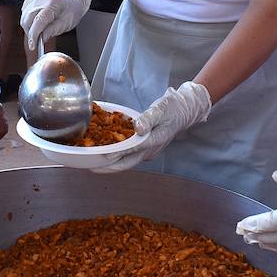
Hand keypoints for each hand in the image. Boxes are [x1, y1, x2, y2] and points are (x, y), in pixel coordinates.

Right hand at [20, 0, 91, 50]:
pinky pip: (24, 16)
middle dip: (32, 34)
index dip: (34, 35)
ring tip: (42, 29)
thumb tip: (41, 39)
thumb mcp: (67, 22)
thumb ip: (53, 30)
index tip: (33, 46)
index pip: (38, 21)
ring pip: (24, 19)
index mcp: (52, 3)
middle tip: (40, 40)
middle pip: (28, 21)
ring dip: (30, 29)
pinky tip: (38, 22)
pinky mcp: (29, 0)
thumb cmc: (71, 8)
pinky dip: (29, 23)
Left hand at [92, 81, 210, 172]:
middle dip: (109, 167)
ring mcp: (148, 151)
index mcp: (154, 140)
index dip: (116, 153)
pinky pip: (129, 155)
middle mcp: (150, 150)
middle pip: (127, 163)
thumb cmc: (173, 108)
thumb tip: (138, 128)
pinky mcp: (145, 149)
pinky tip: (105, 154)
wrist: (185, 111)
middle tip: (91, 168)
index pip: (132, 149)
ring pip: (127, 161)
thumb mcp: (161, 109)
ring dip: (111, 164)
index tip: (102, 156)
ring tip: (94, 164)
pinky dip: (117, 156)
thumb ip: (148, 118)